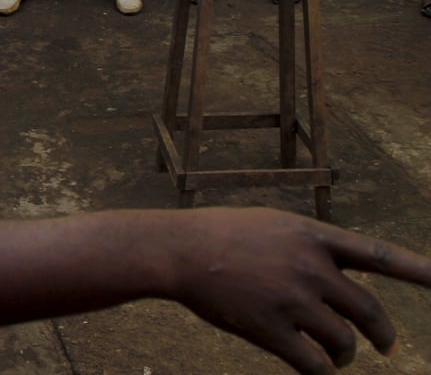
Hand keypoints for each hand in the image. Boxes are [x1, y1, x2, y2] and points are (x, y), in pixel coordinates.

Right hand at [169, 207, 430, 373]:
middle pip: (369, 311)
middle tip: (385, 345)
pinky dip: (321, 373)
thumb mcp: (273, 223)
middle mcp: (309, 266)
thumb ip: (311, 245)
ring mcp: (291, 299)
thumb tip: (345, 272)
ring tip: (337, 359)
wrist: (177, 250)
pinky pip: (313, 365)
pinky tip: (315, 372)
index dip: (420, 271)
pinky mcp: (270, 330)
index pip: (380, 255)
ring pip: (344, 341)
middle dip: (382, 334)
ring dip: (346, 356)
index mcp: (312, 235)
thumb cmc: (221, 234)